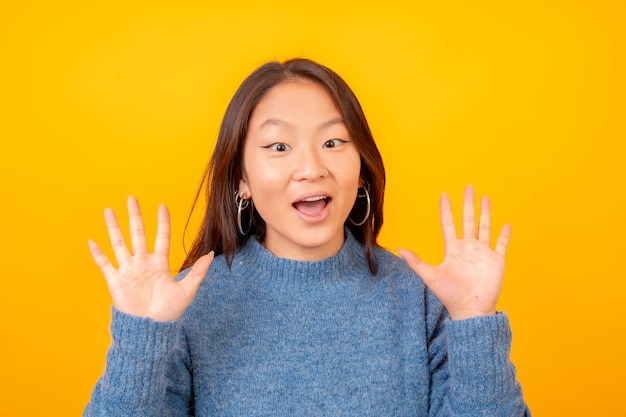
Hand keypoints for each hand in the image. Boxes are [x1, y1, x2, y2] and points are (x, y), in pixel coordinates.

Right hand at [88, 196, 212, 321]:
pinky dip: (98, 253)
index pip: (161, 237)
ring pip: (119, 243)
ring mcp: (128, 271)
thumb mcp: (187, 291)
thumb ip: (197, 272)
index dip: (162, 222)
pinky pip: (105, 264)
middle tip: (131, 198)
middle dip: (135, 216)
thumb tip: (211, 254)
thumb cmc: (168, 313)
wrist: (149, 330)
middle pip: (138, 234)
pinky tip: (91, 241)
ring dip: (113, 227)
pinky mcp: (115, 281)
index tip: (162, 206)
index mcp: (159, 264)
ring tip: (108, 210)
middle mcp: (142, 263)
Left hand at [398, 185, 510, 319]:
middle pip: (468, 220)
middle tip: (468, 186)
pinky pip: (501, 244)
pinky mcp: (496, 261)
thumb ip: (416, 262)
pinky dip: (504, 235)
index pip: (448, 223)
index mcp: (453, 249)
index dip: (446, 209)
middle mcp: (468, 248)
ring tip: (485, 198)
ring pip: (485, 227)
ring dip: (486, 213)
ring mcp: (483, 253)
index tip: (444, 194)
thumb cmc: (450, 295)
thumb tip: (399, 249)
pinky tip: (506, 224)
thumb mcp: (431, 276)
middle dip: (468, 203)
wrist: (470, 310)